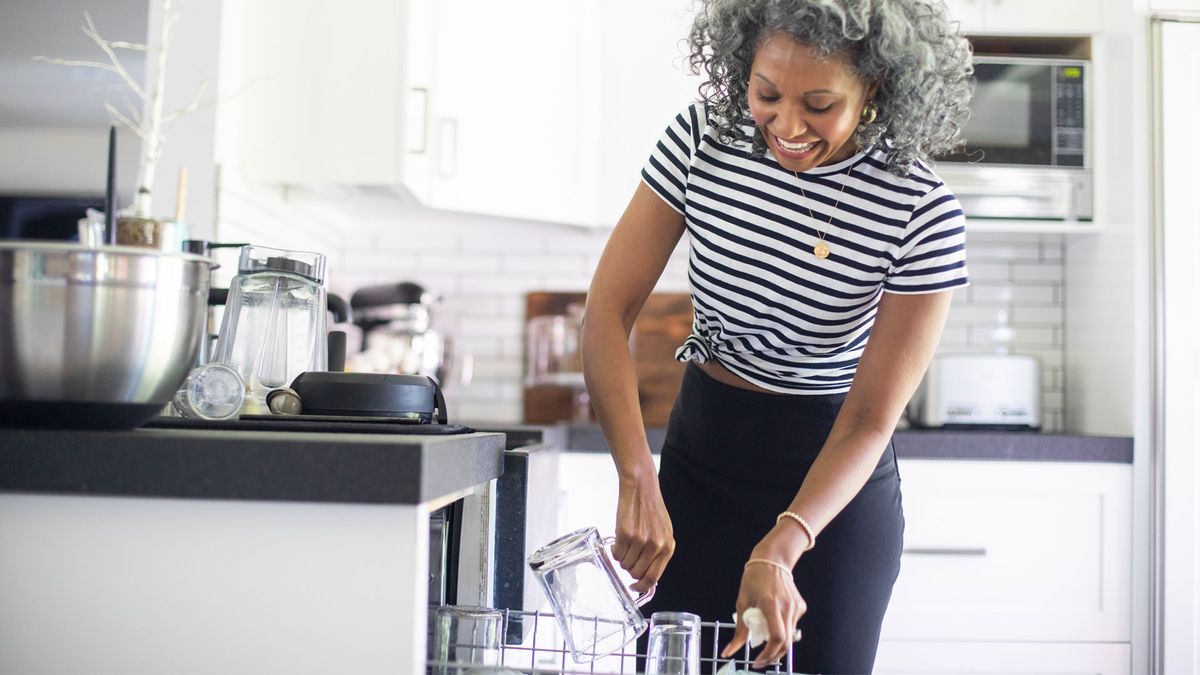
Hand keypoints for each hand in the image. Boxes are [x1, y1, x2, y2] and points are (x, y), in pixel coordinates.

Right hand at [611, 474, 673, 592]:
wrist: (641, 488)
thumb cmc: (651, 509)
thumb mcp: (663, 532)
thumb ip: (659, 552)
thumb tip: (648, 574)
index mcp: (668, 547)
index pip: (654, 578)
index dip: (642, 586)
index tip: (634, 587)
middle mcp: (655, 546)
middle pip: (636, 573)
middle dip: (630, 568)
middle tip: (628, 556)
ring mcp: (640, 541)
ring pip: (624, 565)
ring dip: (622, 557)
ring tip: (625, 543)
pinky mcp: (625, 534)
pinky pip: (616, 554)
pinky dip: (614, 550)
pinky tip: (619, 539)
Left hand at [720, 556, 805, 667]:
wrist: (772, 560)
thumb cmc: (754, 578)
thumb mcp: (742, 603)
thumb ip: (739, 630)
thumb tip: (729, 651)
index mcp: (771, 605)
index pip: (777, 638)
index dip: (769, 655)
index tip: (757, 662)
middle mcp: (787, 607)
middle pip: (786, 643)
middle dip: (773, 656)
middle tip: (761, 661)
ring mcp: (796, 607)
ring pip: (790, 636)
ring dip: (777, 643)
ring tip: (765, 639)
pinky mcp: (800, 607)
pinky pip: (792, 626)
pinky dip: (783, 630)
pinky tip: (774, 622)